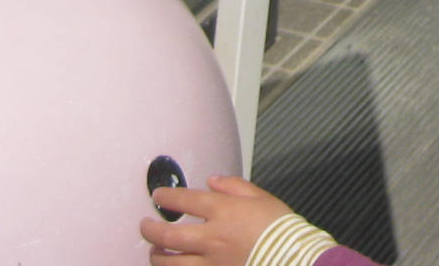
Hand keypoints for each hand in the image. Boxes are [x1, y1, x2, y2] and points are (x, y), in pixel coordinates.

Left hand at [141, 174, 291, 263]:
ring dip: (157, 256)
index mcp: (223, 211)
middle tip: (144, 225)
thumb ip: (233, 186)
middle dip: (150, 230)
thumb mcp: (261, 196)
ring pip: (171, 262)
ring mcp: (211, 261)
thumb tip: (212, 181)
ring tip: (154, 251)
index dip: (167, 197)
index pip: (184, 201)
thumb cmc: (280, 227)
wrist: (294, 257)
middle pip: (168, 235)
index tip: (159, 197)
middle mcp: (212, 237)